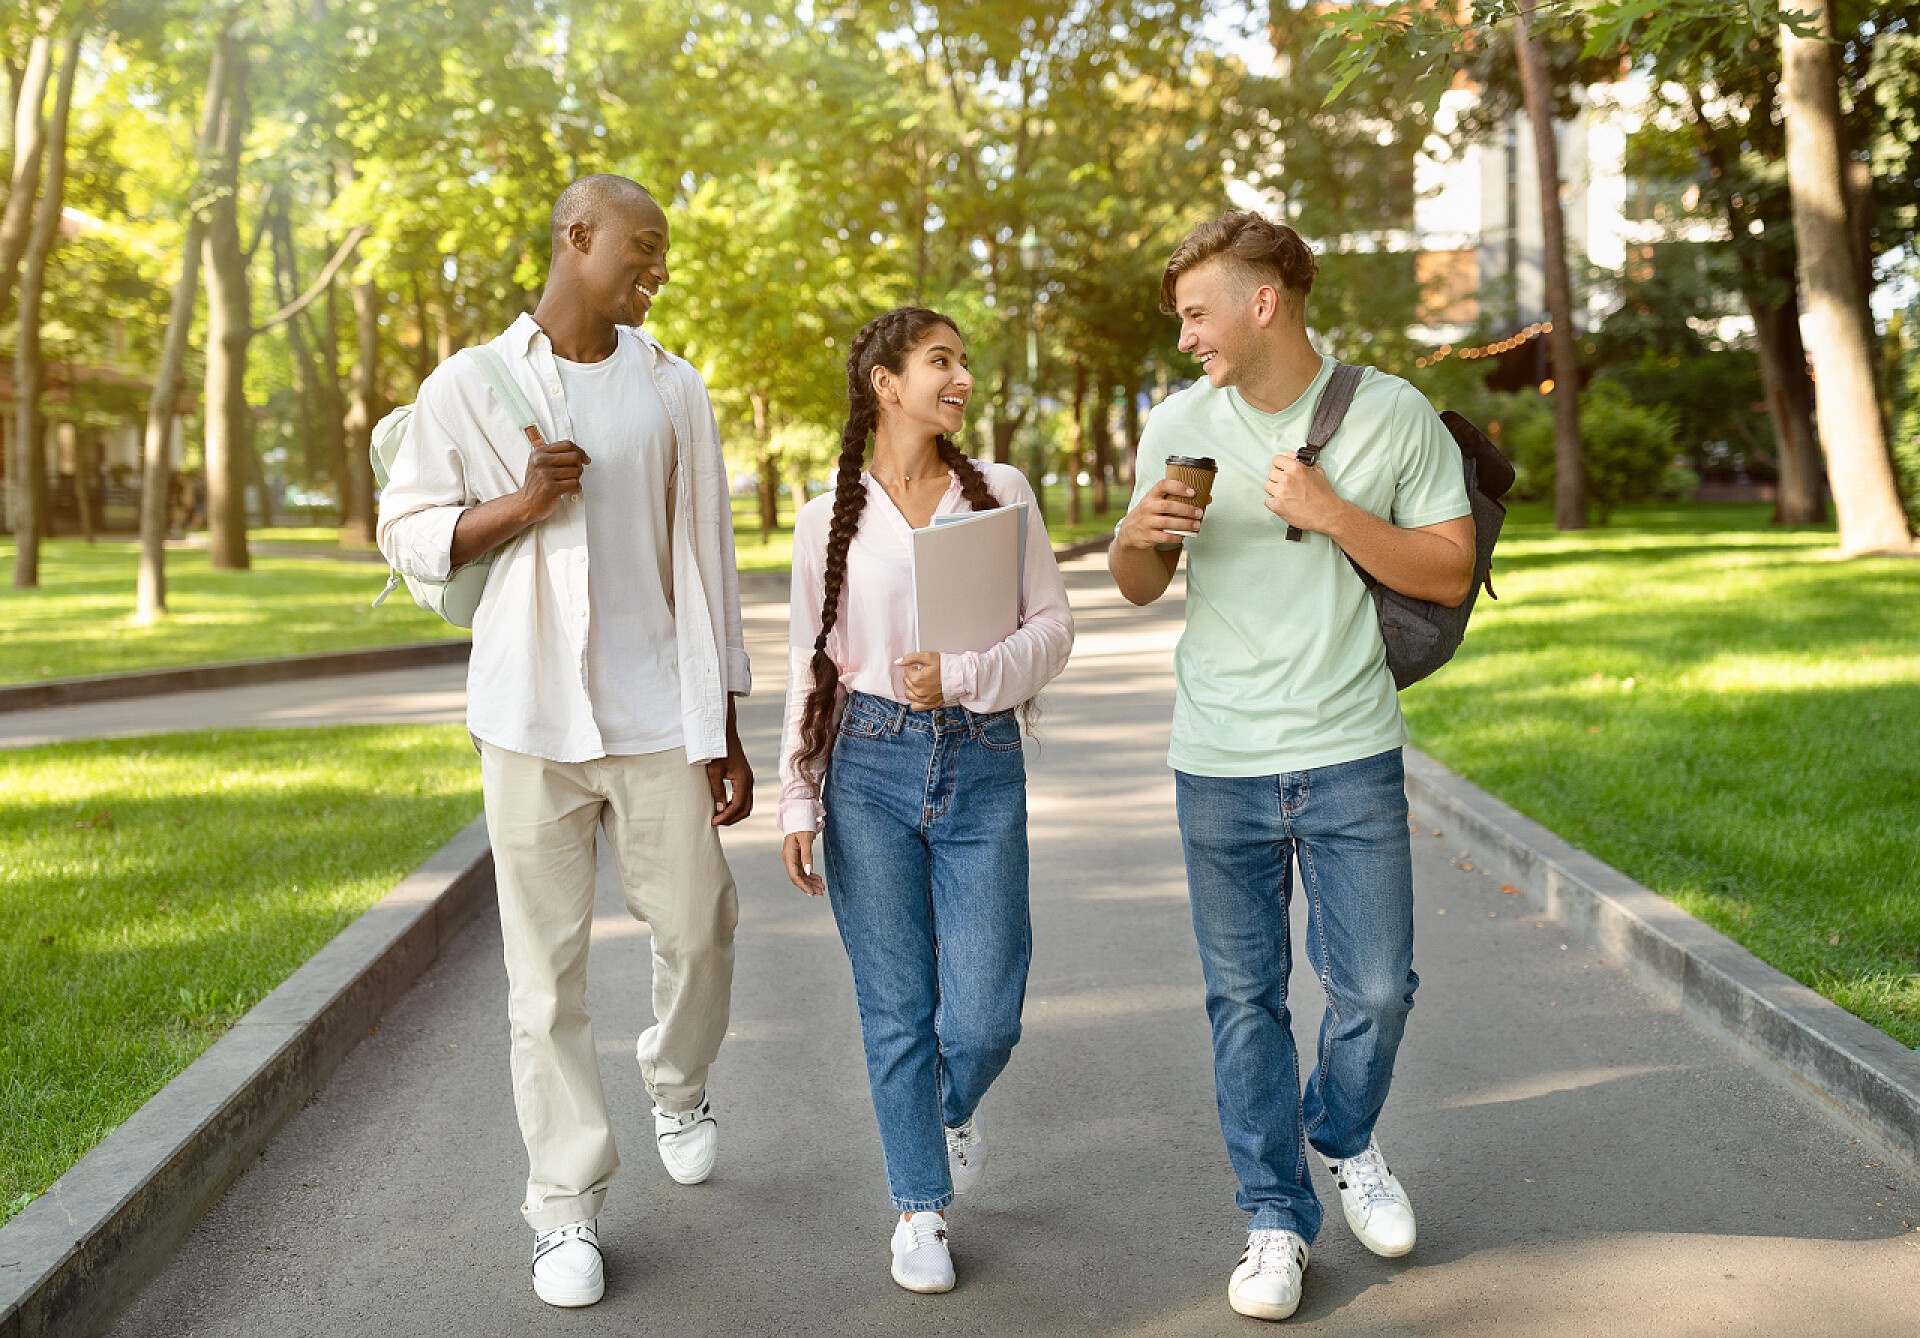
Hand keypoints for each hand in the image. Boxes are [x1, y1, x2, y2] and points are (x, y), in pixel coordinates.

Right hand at [517, 427, 590, 521]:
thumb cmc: (536, 485)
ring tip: (569, 483)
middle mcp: (541, 461)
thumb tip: (579, 454)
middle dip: (579, 467)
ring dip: (577, 479)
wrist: (525, 504)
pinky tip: (570, 490)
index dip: (580, 451)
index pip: (566, 444)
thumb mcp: (539, 464)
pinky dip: (576, 488)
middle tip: (575, 474)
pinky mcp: (551, 487)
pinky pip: (575, 484)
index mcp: (539, 453)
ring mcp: (545, 474)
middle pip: (574, 457)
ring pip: (576, 471)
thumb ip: (555, 456)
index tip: (585, 458)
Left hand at [706, 700, 752, 825]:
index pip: (737, 806)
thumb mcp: (713, 771)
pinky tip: (723, 806)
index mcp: (743, 779)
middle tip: (716, 822)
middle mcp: (749, 781)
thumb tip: (720, 810)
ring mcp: (749, 779)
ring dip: (734, 814)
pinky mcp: (745, 778)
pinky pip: (744, 798)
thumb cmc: (717, 750)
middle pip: (745, 809)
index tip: (713, 821)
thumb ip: (717, 790)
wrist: (723, 734)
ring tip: (719, 817)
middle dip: (731, 819)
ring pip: (746, 804)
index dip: (726, 817)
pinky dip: (736, 806)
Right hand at [782, 831, 824, 896]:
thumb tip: (808, 872)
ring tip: (821, 888)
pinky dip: (811, 875)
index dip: (803, 886)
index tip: (811, 893)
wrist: (799, 816)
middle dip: (809, 886)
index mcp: (788, 855)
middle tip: (821, 893)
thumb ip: (806, 856)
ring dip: (811, 882)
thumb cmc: (802, 825)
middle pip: (798, 877)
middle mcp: (789, 858)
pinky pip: (803, 869)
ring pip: (802, 874)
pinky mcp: (797, 856)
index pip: (794, 875)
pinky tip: (818, 879)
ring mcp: (793, 858)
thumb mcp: (806, 840)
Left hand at [896, 652, 943, 709]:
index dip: (914, 667)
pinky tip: (921, 693)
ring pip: (908, 693)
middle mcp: (919, 691)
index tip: (922, 667)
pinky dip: (916, 700)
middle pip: (907, 682)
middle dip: (913, 676)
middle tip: (924, 674)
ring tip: (923, 683)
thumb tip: (897, 662)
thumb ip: (911, 658)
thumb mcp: (928, 657)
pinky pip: (914, 705)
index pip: (906, 671)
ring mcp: (923, 699)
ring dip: (913, 688)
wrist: (959, 677)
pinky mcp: (928, 705)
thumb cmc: (945, 667)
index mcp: (917, 679)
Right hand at [1117, 477, 1204, 550]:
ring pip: (1167, 522)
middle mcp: (1147, 507)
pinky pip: (1165, 536)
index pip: (1163, 485)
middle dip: (1186, 509)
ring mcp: (1146, 522)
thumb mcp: (1157, 502)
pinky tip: (1184, 535)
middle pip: (1168, 505)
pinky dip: (1176, 536)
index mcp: (1151, 495)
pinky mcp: (1147, 536)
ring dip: (1185, 524)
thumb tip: (1207, 498)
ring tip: (1196, 525)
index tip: (1192, 492)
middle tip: (1199, 512)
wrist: (1129, 531)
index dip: (1178, 486)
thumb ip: (1177, 499)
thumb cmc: (1149, 514)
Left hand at [1264, 453, 1348, 535]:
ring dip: (1274, 489)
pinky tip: (1282, 503)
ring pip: (1267, 486)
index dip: (1280, 465)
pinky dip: (1273, 502)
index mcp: (1296, 468)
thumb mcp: (1317, 472)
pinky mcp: (1278, 506)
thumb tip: (1290, 455)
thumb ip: (1302, 462)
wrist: (1328, 514)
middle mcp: (1287, 479)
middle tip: (1286, 484)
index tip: (1282, 469)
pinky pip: (1267, 501)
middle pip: (1271, 473)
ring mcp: (1281, 493)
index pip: (1276, 460)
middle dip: (1277, 478)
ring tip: (1285, 494)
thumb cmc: (1324, 495)